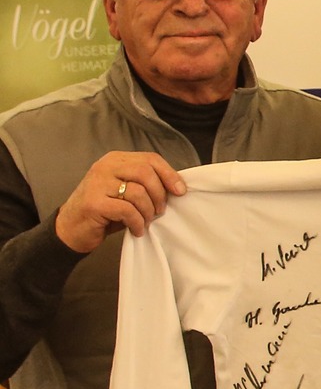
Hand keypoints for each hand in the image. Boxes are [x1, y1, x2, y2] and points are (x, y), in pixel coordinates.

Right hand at [52, 152, 184, 254]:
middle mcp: (104, 167)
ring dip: (148, 212)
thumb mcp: (126, 191)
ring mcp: (97, 184)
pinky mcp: (94, 203)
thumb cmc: (105, 210)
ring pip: (139, 192)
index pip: (150, 159)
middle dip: (159, 195)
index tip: (180, 192)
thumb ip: (145, 183)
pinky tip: (136, 230)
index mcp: (115, 160)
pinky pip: (128, 210)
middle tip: (158, 211)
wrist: (71, 228)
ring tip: (144, 222)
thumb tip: (177, 186)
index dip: (169, 175)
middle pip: (146, 172)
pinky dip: (137, 223)